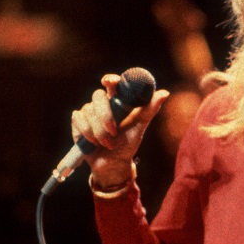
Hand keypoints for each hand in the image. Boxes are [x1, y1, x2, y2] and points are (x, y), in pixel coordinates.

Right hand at [70, 73, 168, 187]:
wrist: (113, 163)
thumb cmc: (128, 143)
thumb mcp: (140, 127)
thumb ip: (149, 109)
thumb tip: (165, 93)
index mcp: (118, 101)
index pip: (112, 83)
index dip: (110, 80)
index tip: (110, 82)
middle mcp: (102, 103)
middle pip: (98, 96)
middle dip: (105, 116)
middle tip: (113, 132)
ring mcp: (89, 111)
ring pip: (88, 111)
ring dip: (99, 131)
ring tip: (107, 143)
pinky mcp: (78, 121)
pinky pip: (78, 119)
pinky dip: (87, 132)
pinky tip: (93, 142)